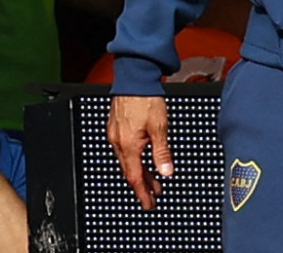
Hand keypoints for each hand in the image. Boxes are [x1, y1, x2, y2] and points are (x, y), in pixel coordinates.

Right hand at [108, 95, 171, 209]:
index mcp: (129, 145)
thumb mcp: (160, 127)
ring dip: (140, 171)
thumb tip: (166, 173)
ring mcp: (115, 135)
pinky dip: (134, 158)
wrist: (134, 77)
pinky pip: (123, 150)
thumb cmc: (146, 97)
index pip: (136, 178)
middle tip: (154, 194)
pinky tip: (142, 157)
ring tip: (153, 178)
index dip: (143, 193)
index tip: (150, 204)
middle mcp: (118, 142)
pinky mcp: (115, 127)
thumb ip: (162, 152)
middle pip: (130, 171)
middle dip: (143, 185)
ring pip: (127, 161)